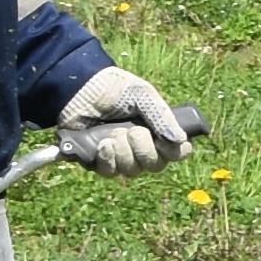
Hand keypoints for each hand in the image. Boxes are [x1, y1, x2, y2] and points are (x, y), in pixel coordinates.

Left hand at [62, 64, 198, 177]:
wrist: (80, 88)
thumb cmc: (114, 88)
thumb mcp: (143, 95)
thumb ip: (162, 117)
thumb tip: (180, 139)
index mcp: (156, 130)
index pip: (176, 152)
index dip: (174, 152)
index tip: (164, 142)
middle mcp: (141, 146)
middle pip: (154, 165)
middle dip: (144, 150)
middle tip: (133, 131)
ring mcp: (120, 154)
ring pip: (132, 170)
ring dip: (124, 153)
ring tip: (113, 134)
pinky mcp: (99, 159)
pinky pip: (110, 172)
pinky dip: (108, 159)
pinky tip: (103, 145)